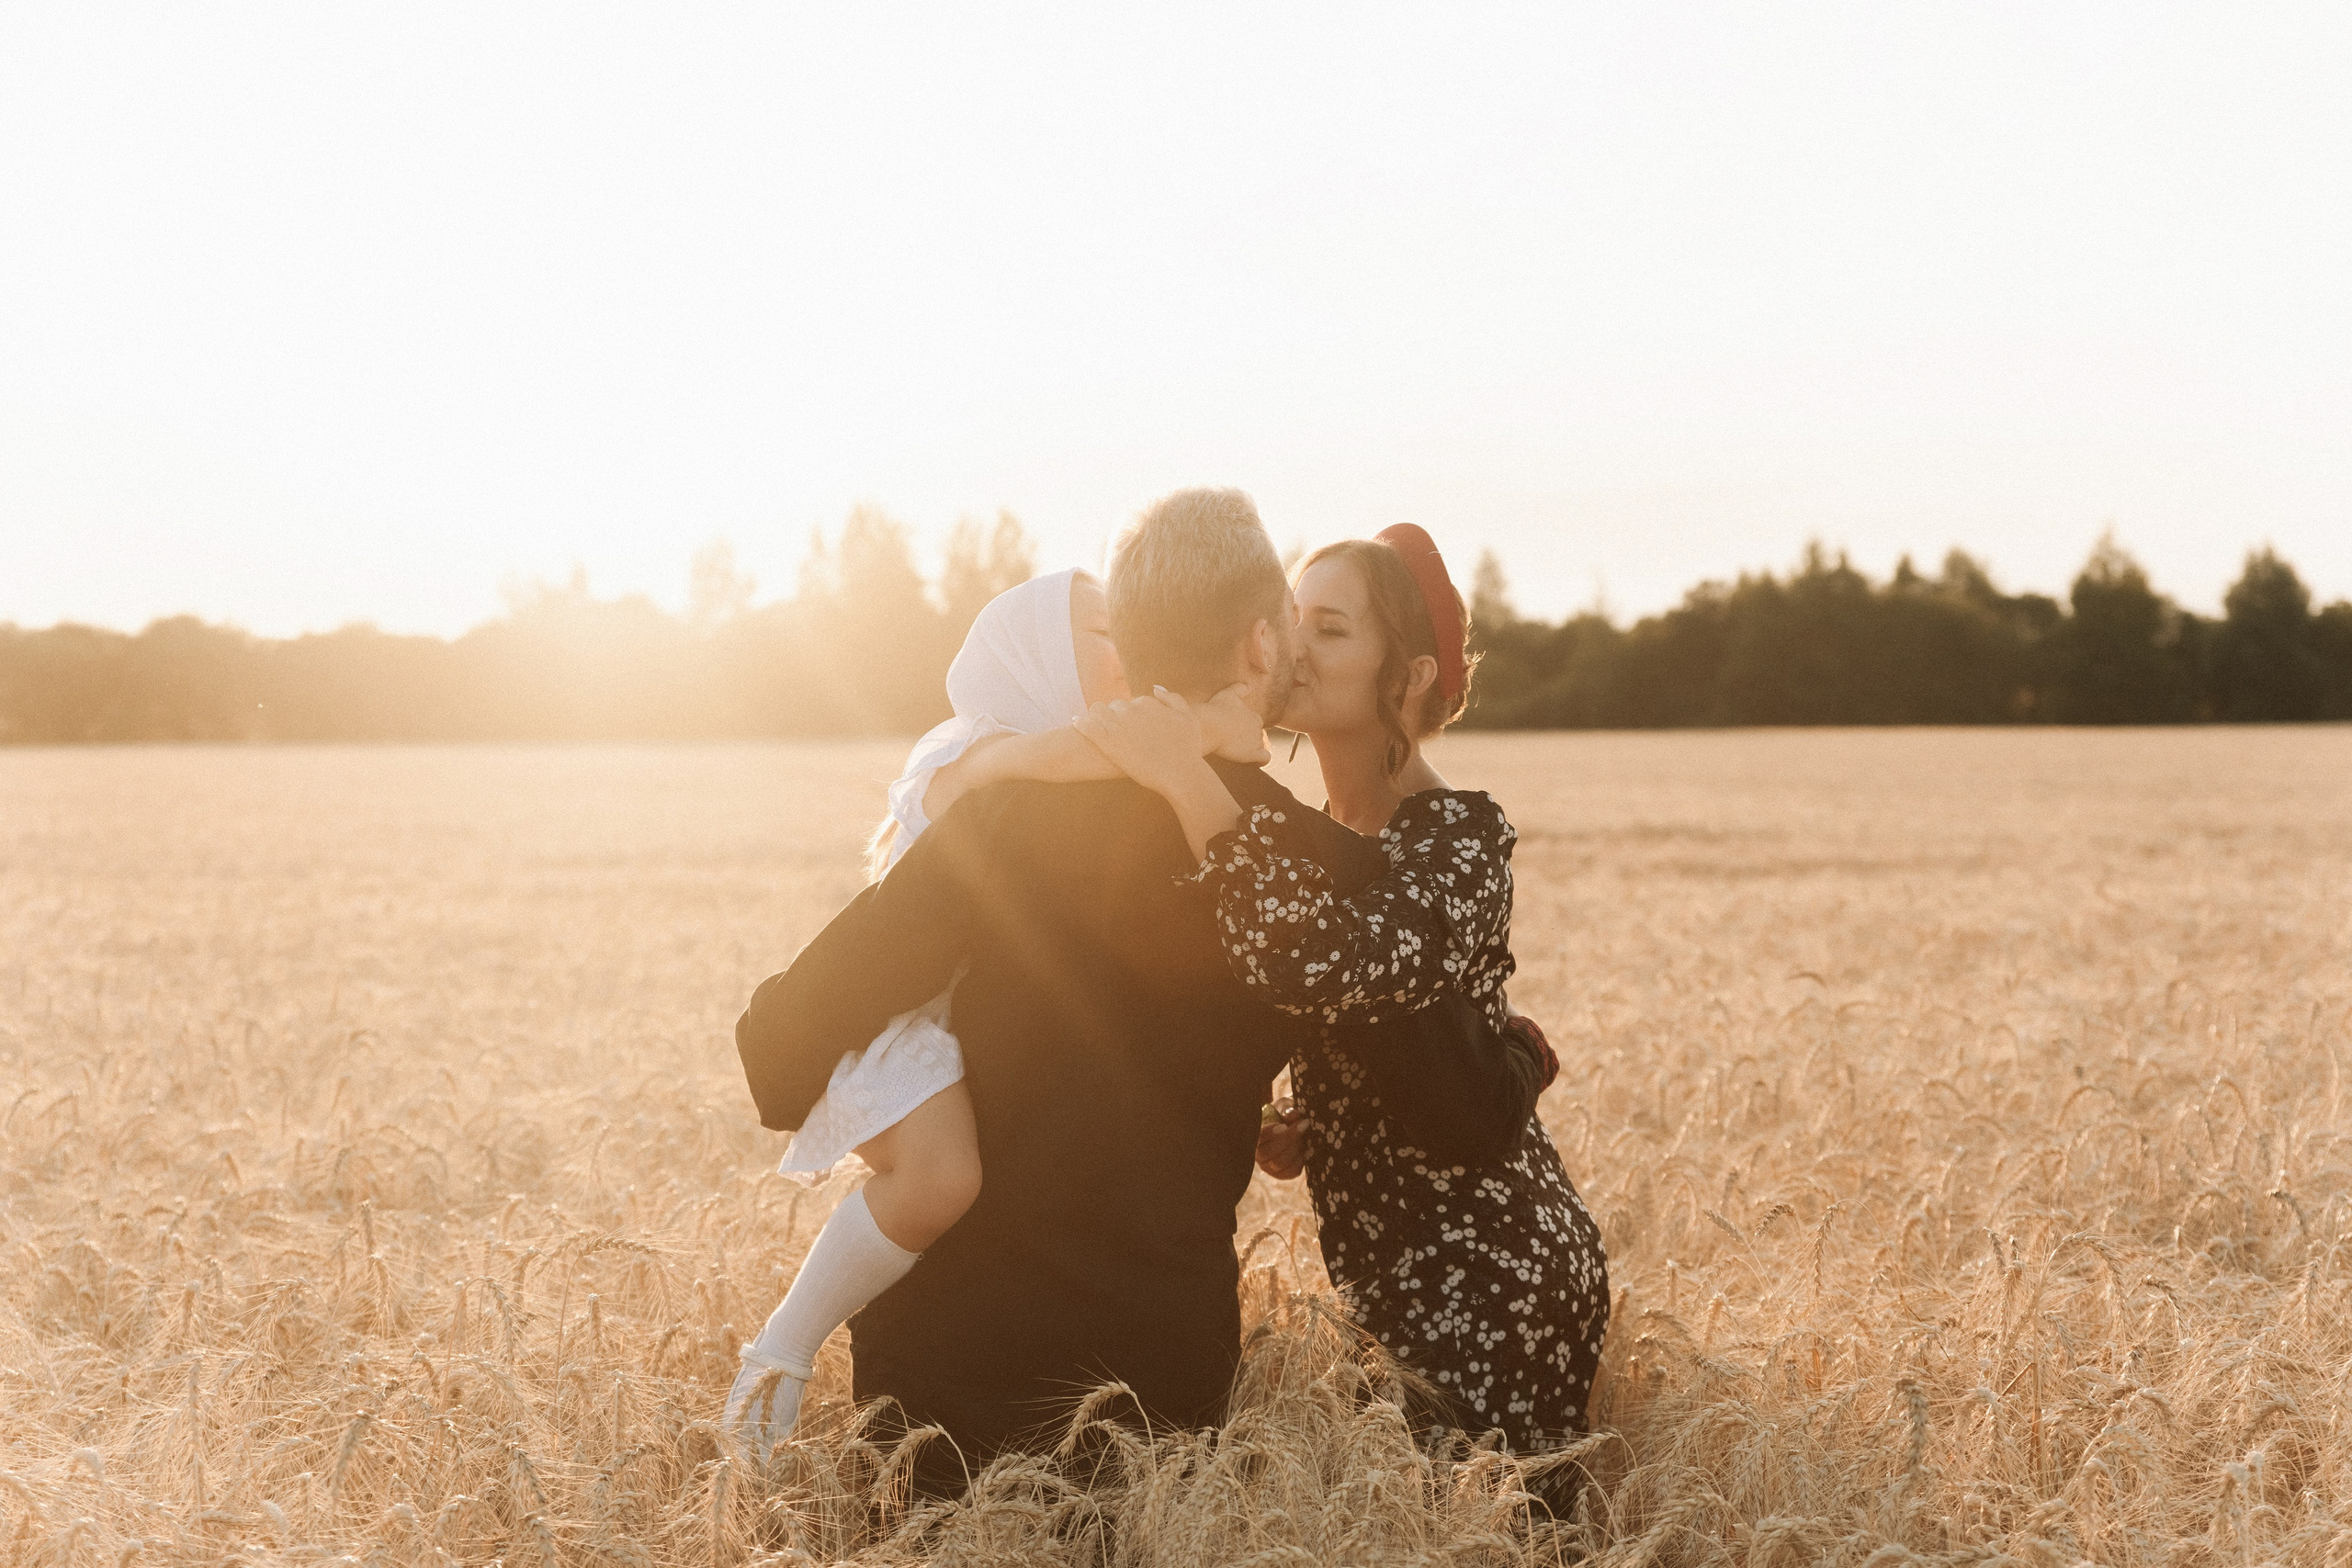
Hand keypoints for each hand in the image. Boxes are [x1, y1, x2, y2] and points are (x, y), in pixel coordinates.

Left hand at [1074, 688, 1209, 796]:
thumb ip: (1173, 699)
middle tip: (1116, 731)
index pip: (1131, 703)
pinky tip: (1076, 723)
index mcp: (1147, 703)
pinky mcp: (1107, 742)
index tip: (1132, 727)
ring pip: (1096, 710)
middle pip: (1114, 706)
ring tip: (1096, 727)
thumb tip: (1155, 688)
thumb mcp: (1189, 717)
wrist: (1180, 774)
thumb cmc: (1188, 749)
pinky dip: (1080, 723)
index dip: (1131, 715)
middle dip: (1114, 716)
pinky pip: (1086, 726)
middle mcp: (1131, 710)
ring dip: (1096, 716)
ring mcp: (1117, 726)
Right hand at [1200, 683, 1271, 764]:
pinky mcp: (1252, 753)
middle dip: (1247, 738)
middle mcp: (1258, 728)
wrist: (1209, 725)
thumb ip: (1240, 689)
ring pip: (1259, 746)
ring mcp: (1256, 741)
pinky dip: (1261, 761)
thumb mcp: (1227, 693)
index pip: (1254, 723)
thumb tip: (1249, 686)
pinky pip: (1265, 758)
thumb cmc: (1215, 709)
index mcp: (1253, 716)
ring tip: (1235, 752)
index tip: (1233, 730)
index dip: (1244, 727)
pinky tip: (1254, 762)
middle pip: (1256, 735)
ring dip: (1250, 749)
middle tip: (1231, 742)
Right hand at [1256, 1098, 1306, 1179]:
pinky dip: (1300, 1160)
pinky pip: (1291, 1171)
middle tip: (1303, 1125)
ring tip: (1304, 1138)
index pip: (1257, 1138)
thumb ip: (1288, 1110)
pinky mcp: (1282, 1174)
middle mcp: (1258, 1155)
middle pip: (1268, 1152)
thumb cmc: (1284, 1116)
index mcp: (1254, 1137)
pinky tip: (1304, 1149)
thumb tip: (1293, 1114)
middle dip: (1288, 1138)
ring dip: (1295, 1149)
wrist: (1293, 1130)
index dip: (1269, 1133)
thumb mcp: (1285, 1108)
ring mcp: (1269, 1167)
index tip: (1283, 1125)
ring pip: (1279, 1163)